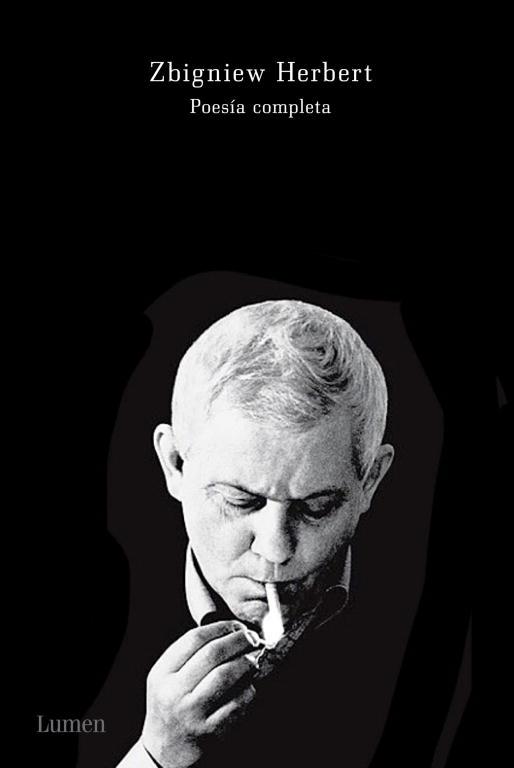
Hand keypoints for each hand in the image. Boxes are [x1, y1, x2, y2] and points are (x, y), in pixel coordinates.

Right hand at [141, 621, 256, 767]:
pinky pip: (237, 702)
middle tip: (252, 638)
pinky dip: (248, 690)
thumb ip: (191, 652)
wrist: (165, 749)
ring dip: (246, 662)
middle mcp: (174, 692)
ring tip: (253, 659)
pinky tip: (248, 686)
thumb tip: (230, 630)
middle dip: (239, 640)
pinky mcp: (210, 731)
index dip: (221, 627)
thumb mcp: (168, 676)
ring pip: (226, 675)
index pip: (194, 639)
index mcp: (162, 673)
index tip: (236, 625)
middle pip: (213, 654)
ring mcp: (192, 713)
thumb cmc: (171, 704)